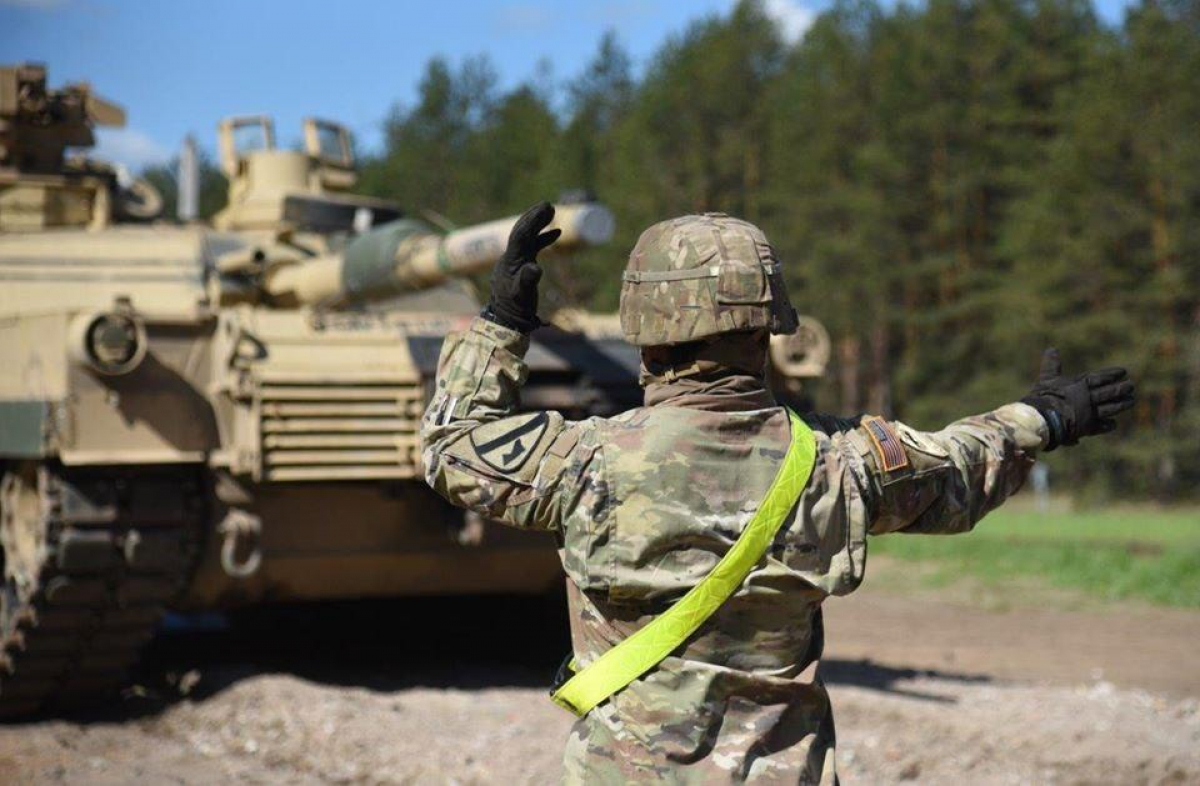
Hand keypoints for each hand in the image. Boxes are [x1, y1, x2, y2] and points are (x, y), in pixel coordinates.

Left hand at [483, 201, 560, 332]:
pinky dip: (543, 238)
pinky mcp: (521, 265)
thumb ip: (527, 281)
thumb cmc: (515, 308)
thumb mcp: (522, 296)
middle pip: (522, 231)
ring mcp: (516, 260)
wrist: (507, 319)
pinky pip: (532, 246)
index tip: (546, 208)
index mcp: (510, 261)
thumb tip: (535, 268)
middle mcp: (511, 257)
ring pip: (526, 237)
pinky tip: (556, 233)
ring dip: (538, 224)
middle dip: (534, 217)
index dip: (533, 221)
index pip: (521, 235)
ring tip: (551, 212)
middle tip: (548, 205)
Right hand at [1020, 348, 1134, 450]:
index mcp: (1080, 385)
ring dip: (1121, 404)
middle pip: (1109, 392)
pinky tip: (1113, 423)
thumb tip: (1052, 349)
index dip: (1112, 374)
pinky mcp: (1087, 428)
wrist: (1043, 418)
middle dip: (1121, 389)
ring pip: (1110, 408)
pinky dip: (1108, 425)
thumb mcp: (1047, 378)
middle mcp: (1088, 398)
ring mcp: (1089, 413)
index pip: (1099, 378)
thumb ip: (1051, 365)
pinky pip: (1101, 426)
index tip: (1123, 371)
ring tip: (1132, 401)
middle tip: (1131, 386)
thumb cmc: (1043, 397)